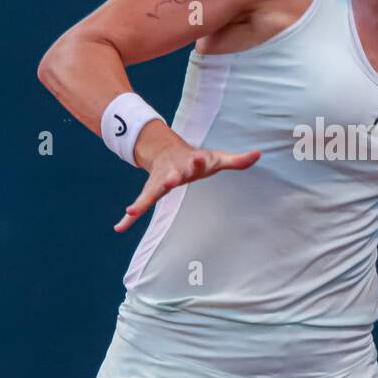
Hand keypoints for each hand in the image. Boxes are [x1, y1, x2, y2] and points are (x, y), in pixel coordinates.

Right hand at [114, 144, 259, 230]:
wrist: (169, 150)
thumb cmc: (199, 159)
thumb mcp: (218, 158)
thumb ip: (239, 160)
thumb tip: (259, 154)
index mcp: (190, 164)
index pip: (195, 162)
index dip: (197, 161)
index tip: (197, 158)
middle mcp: (173, 172)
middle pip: (172, 176)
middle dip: (170, 179)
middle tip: (168, 182)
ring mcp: (160, 182)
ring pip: (151, 192)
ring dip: (143, 202)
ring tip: (131, 211)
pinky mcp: (151, 191)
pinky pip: (139, 204)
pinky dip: (128, 217)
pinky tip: (119, 227)